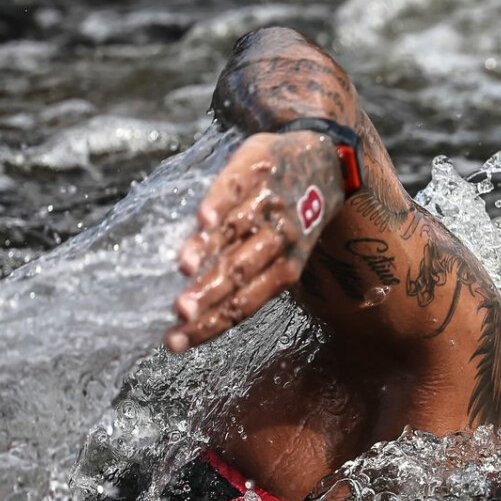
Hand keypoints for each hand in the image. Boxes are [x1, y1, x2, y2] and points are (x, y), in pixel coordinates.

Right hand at [165, 131, 343, 352]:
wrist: (325, 159)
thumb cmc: (292, 216)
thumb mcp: (283, 252)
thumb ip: (245, 275)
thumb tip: (194, 311)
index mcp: (286, 267)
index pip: (244, 303)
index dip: (211, 324)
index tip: (175, 342)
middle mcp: (281, 238)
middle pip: (241, 271)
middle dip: (210, 293)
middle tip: (180, 311)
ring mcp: (270, 202)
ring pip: (238, 230)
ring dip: (210, 249)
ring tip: (184, 267)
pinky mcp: (259, 167)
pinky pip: (237, 188)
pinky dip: (221, 202)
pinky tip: (204, 218)